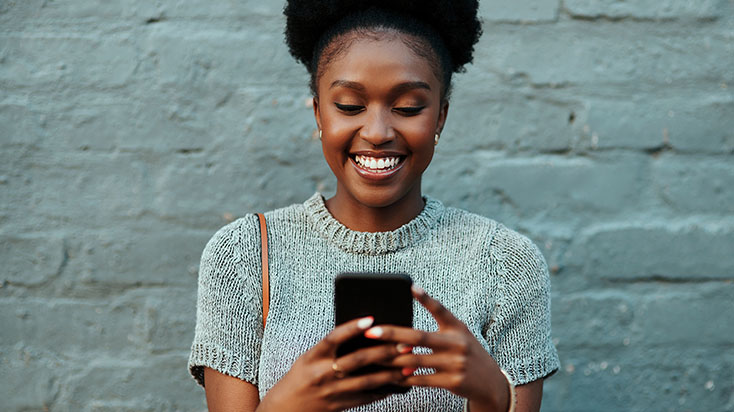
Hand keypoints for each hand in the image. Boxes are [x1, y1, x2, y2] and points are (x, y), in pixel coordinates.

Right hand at [257, 316, 406, 411]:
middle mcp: (322, 374)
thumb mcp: (309, 358)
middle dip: (384, 351)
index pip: (334, 338)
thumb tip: (362, 332)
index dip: (352, 327)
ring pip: (367, 381)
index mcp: (313, 357)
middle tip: (404, 343)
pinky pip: (366, 397)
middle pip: (357, 360)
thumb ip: (331, 347)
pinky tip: (396, 383)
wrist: (286, 408)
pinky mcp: (340, 406)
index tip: (371, 319)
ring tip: (408, 364)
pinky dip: (383, 390)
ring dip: (390, 373)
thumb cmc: (301, 376)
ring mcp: (332, 392)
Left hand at [363, 286, 509, 411]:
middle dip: (392, 334)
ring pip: (415, 360)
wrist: (491, 383)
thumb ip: (439, 325)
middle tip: (372, 332)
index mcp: (457, 327)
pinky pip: (421, 380)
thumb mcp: (459, 333)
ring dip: (392, 359)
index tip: (411, 287)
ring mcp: (455, 363)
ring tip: (373, 356)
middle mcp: (457, 343)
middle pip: (419, 337)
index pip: (441, 309)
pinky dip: (404, 378)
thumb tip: (406, 328)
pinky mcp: (453, 382)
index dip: (426, 298)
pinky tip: (391, 376)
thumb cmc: (467, 353)